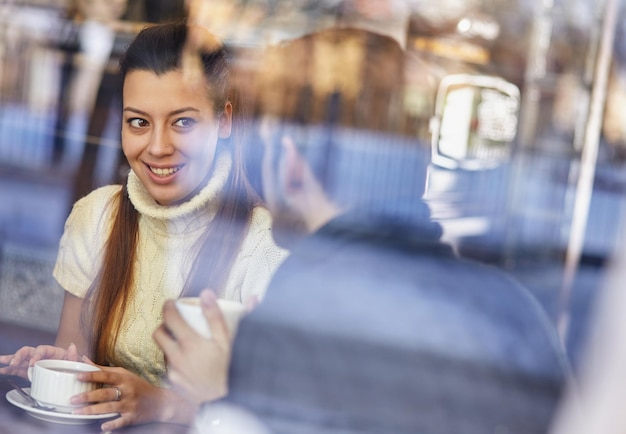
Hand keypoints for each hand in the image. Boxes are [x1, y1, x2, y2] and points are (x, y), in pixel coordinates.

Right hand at [0, 343, 79, 377]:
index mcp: (52, 351)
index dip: (35, 355)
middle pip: (28, 351)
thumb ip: (73, 356)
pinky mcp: (29, 371)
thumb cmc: (74, 367)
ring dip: (10, 360)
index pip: (41, 350)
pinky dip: (9, 369)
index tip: (32, 363)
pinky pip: (18, 369)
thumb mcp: (75, 362)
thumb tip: (72, 346)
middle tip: (14, 362)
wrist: (72, 374)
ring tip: (1, 362)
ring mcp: (34, 362)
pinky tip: (2, 370)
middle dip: (19, 356)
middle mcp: (41, 355)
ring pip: (20, 359)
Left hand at [70, 357, 195, 430]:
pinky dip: (112, 425)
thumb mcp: (124, 375)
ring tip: (76, 412)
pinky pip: (121, 422)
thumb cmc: (138, 386)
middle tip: (71, 399)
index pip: (106, 375)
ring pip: (109, 408)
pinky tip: (102, 427)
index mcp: (124, 379)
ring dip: (92, 411)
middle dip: (87, 397)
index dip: (92, 375)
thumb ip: (103, 369)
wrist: (159, 401)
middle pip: (105, 393)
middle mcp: (127, 391)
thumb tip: (83, 360)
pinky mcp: (133, 417)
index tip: (78, 376)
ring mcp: (130, 404)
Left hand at [153, 290, 230, 404]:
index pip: (169, 317)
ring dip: (170, 343)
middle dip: (164, 325)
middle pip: (158, 334)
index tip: (172, 302)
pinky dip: (176, 360)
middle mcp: (177, 356)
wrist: (227, 400)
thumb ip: (216, 316)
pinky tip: (189, 360)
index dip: (168, 306)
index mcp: (189, 343)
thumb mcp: (227, 340)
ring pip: (163, 351)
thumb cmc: (230, 369)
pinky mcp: (176, 383)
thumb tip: (207, 293)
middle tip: (176, 321)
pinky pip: (170, 367)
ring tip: (185, 341)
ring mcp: (175, 371)